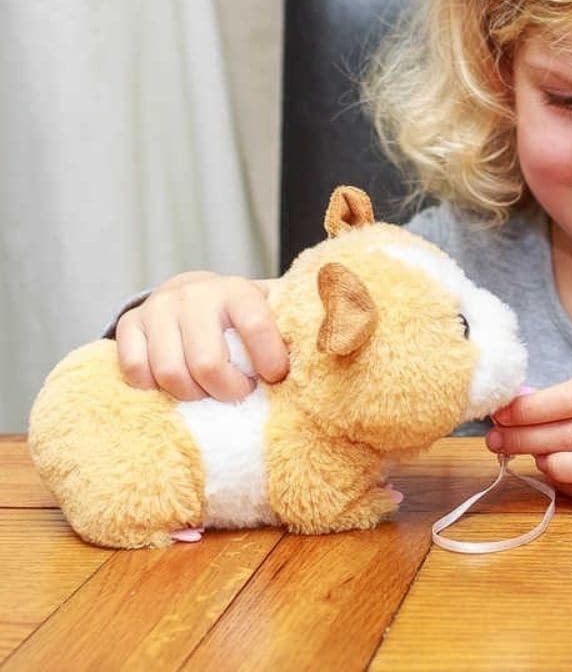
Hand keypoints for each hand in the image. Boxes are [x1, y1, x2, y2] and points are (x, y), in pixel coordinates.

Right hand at [115, 271, 287, 400]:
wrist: (191, 292)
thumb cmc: (238, 314)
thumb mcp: (268, 310)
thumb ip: (289, 327)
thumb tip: (325, 348)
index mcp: (237, 291)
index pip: (256, 325)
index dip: (268, 359)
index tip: (275, 377)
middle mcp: (196, 295)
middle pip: (207, 363)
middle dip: (226, 390)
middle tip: (239, 392)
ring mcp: (160, 308)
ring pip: (170, 373)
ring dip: (192, 395)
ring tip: (209, 391)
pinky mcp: (131, 323)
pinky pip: (136, 370)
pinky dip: (154, 389)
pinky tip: (174, 386)